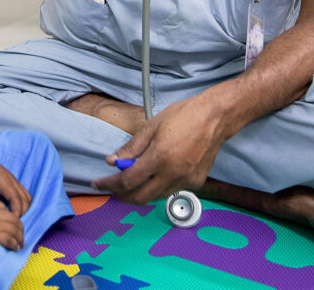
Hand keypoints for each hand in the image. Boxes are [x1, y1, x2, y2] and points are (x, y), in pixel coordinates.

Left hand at [0, 145, 32, 216]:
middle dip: (23, 213)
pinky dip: (23, 203)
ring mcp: (13, 180)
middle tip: (13, 224)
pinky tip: (14, 211)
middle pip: (26, 200)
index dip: (17, 212)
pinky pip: (23, 194)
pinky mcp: (12, 182)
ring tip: (14, 219)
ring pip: (27, 197)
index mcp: (4, 181)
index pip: (16, 199)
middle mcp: (12, 180)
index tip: (11, 223)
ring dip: (24, 208)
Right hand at [0, 196, 24, 249]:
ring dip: (20, 239)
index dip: (11, 221)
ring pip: (15, 231)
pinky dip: (14, 244)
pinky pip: (9, 240)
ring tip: (20, 245)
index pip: (8, 212)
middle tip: (20, 237)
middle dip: (20, 230)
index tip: (11, 227)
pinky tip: (15, 248)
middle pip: (15, 221)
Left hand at [91, 94, 226, 204]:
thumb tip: (112, 161)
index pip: (127, 180)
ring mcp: (186, 181)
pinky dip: (158, 188)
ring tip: (130, 182)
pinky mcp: (196, 182)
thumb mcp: (151, 126)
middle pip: (140, 197)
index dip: (109, 185)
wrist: (215, 118)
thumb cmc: (184, 116)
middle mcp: (173, 174)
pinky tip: (154, 177)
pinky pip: (171, 191)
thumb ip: (131, 147)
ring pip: (156, 197)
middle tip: (111, 189)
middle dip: (122, 195)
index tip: (98, 184)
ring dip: (140, 193)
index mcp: (159, 157)